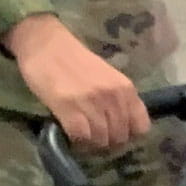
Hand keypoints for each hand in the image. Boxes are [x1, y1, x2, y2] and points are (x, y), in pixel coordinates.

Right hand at [7, 13, 149, 153]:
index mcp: (126, 88)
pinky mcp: (68, 107)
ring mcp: (91, 102)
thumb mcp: (107, 77)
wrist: (45, 43)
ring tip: (83, 135)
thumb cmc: (75, 60)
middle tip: (95, 136)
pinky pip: (81, 137)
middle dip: (108, 142)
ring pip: (101, 140)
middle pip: (120, 137)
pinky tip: (72, 134)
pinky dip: (77, 141)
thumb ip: (118, 99)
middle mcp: (113, 96)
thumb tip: (123, 126)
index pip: (141, 127)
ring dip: (92, 143)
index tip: (116, 133)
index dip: (129, 135)